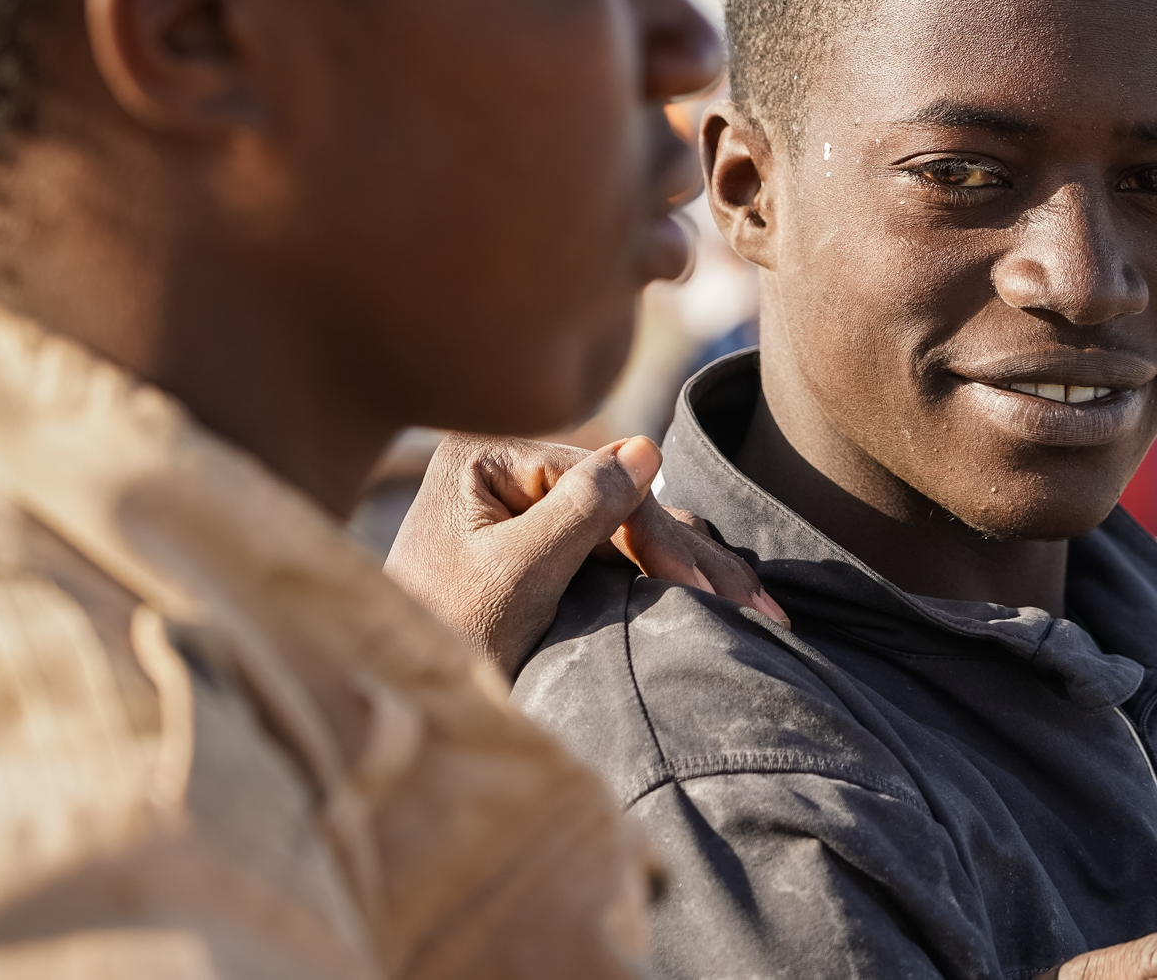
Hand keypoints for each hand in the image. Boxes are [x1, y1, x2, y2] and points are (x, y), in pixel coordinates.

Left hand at [383, 433, 788, 673]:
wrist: (398, 708)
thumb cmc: (438, 641)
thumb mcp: (513, 577)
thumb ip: (581, 511)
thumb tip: (648, 447)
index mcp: (483, 457)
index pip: (598, 483)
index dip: (657, 536)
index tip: (705, 595)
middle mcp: (501, 471)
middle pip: (620, 503)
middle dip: (690, 558)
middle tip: (759, 608)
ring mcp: (521, 511)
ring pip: (626, 531)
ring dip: (690, 572)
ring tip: (758, 612)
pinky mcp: (535, 554)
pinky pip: (613, 556)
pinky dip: (664, 582)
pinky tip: (716, 602)